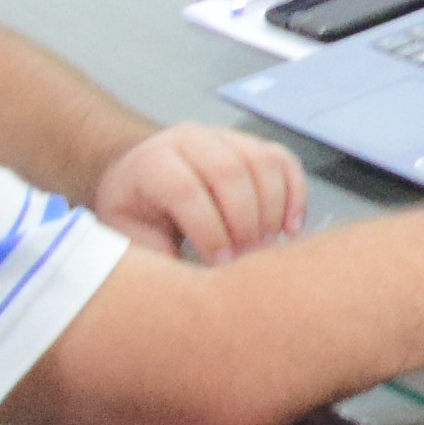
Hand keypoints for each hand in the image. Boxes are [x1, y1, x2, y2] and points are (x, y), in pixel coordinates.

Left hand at [92, 123, 306, 259]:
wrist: (141, 175)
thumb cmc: (137, 212)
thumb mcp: (128, 237)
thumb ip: (155, 258)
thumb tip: (191, 287)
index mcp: (152, 161)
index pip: (185, 190)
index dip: (208, 230)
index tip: (220, 263)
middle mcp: (190, 139)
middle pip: (229, 172)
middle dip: (244, 222)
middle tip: (247, 258)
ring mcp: (225, 137)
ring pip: (262, 162)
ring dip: (271, 210)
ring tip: (264, 246)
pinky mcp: (253, 144)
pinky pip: (284, 162)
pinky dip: (294, 195)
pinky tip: (289, 227)